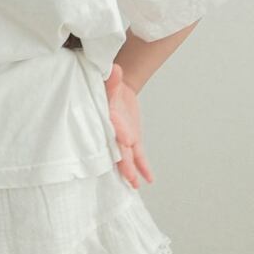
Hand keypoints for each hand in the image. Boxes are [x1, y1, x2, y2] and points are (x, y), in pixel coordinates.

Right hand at [104, 63, 152, 188]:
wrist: (114, 86)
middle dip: (123, 161)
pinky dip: (143, 167)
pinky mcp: (133, 140)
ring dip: (130, 169)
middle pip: (117, 147)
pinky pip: (139, 156)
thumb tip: (115, 69)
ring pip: (127, 156)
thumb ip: (111, 78)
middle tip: (129, 174)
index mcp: (104, 116)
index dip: (119, 131)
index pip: (112, 124)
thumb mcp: (108, 80)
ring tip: (134, 184)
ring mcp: (122, 137)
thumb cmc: (106, 84)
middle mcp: (112, 130)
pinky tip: (149, 179)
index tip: (127, 139)